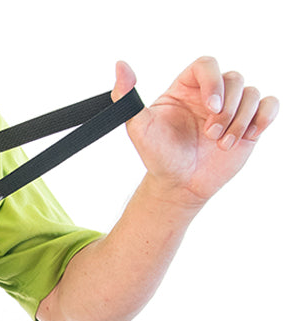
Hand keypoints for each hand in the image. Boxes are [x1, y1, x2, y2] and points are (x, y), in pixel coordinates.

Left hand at [112, 57, 279, 206]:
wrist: (179, 185)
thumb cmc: (158, 156)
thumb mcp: (138, 127)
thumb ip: (126, 97)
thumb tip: (120, 65)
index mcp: (185, 88)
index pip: (207, 65)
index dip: (213, 81)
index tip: (210, 107)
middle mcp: (209, 94)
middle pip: (234, 78)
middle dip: (227, 108)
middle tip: (210, 135)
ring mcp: (231, 108)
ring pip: (251, 93)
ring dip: (241, 120)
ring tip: (222, 144)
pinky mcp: (248, 123)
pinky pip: (269, 105)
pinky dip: (263, 118)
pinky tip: (248, 136)